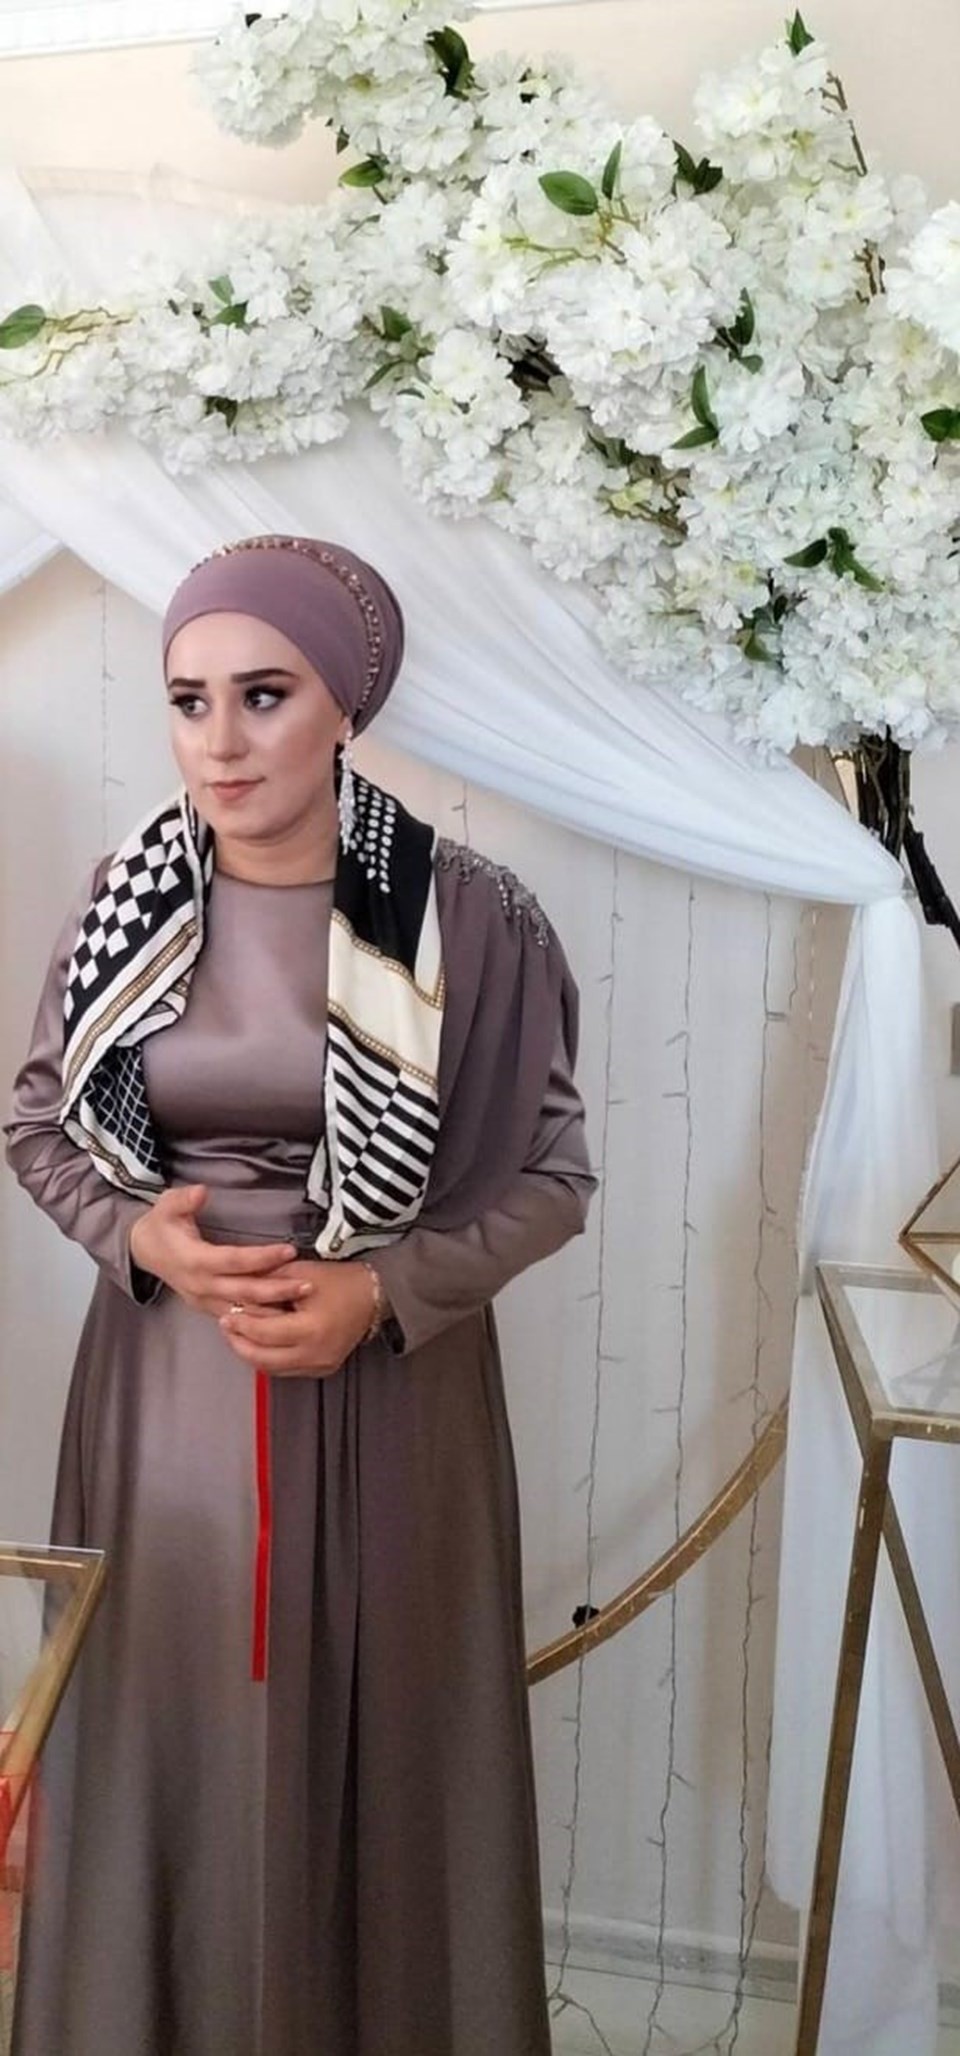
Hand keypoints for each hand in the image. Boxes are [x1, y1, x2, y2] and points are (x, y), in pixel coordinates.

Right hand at [128, 1185, 309, 1317]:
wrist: (143, 1251)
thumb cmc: (161, 1225)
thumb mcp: (166, 1205)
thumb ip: (183, 1199)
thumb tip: (201, 1191)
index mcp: (194, 1260)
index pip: (234, 1261)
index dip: (262, 1258)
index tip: (289, 1250)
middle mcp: (201, 1285)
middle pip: (244, 1292)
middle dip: (278, 1291)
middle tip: (309, 1286)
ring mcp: (204, 1301)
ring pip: (243, 1312)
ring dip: (273, 1310)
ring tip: (303, 1304)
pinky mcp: (208, 1308)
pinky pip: (237, 1319)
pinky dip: (260, 1320)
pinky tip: (284, 1317)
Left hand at [218, 1259, 381, 1377]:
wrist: (372, 1296)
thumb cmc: (339, 1281)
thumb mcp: (300, 1274)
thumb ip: (267, 1285)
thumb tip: (236, 1294)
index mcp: (311, 1329)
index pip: (264, 1333)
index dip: (241, 1325)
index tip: (227, 1315)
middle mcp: (316, 1353)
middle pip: (263, 1358)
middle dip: (240, 1343)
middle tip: (227, 1327)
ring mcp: (320, 1365)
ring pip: (272, 1368)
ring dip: (252, 1353)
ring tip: (239, 1335)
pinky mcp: (322, 1369)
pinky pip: (287, 1369)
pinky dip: (270, 1357)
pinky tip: (260, 1342)